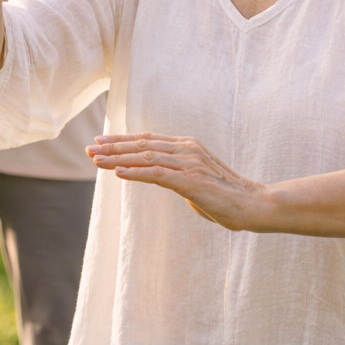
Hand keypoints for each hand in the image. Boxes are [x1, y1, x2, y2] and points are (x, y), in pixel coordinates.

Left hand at [87, 133, 268, 230]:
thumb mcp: (196, 181)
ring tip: (96, 160)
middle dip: (113, 146)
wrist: (254, 205)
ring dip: (118, 159)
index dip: (122, 140)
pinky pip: (158, 175)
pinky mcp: (192, 181)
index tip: (100, 141)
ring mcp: (189, 164)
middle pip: (142, 145)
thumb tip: (162, 178)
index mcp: (187, 146)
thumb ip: (177, 176)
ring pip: (146, 157)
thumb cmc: (226, 197)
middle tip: (90, 148)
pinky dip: (136, 172)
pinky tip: (118, 172)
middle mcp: (187, 150)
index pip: (148, 139)